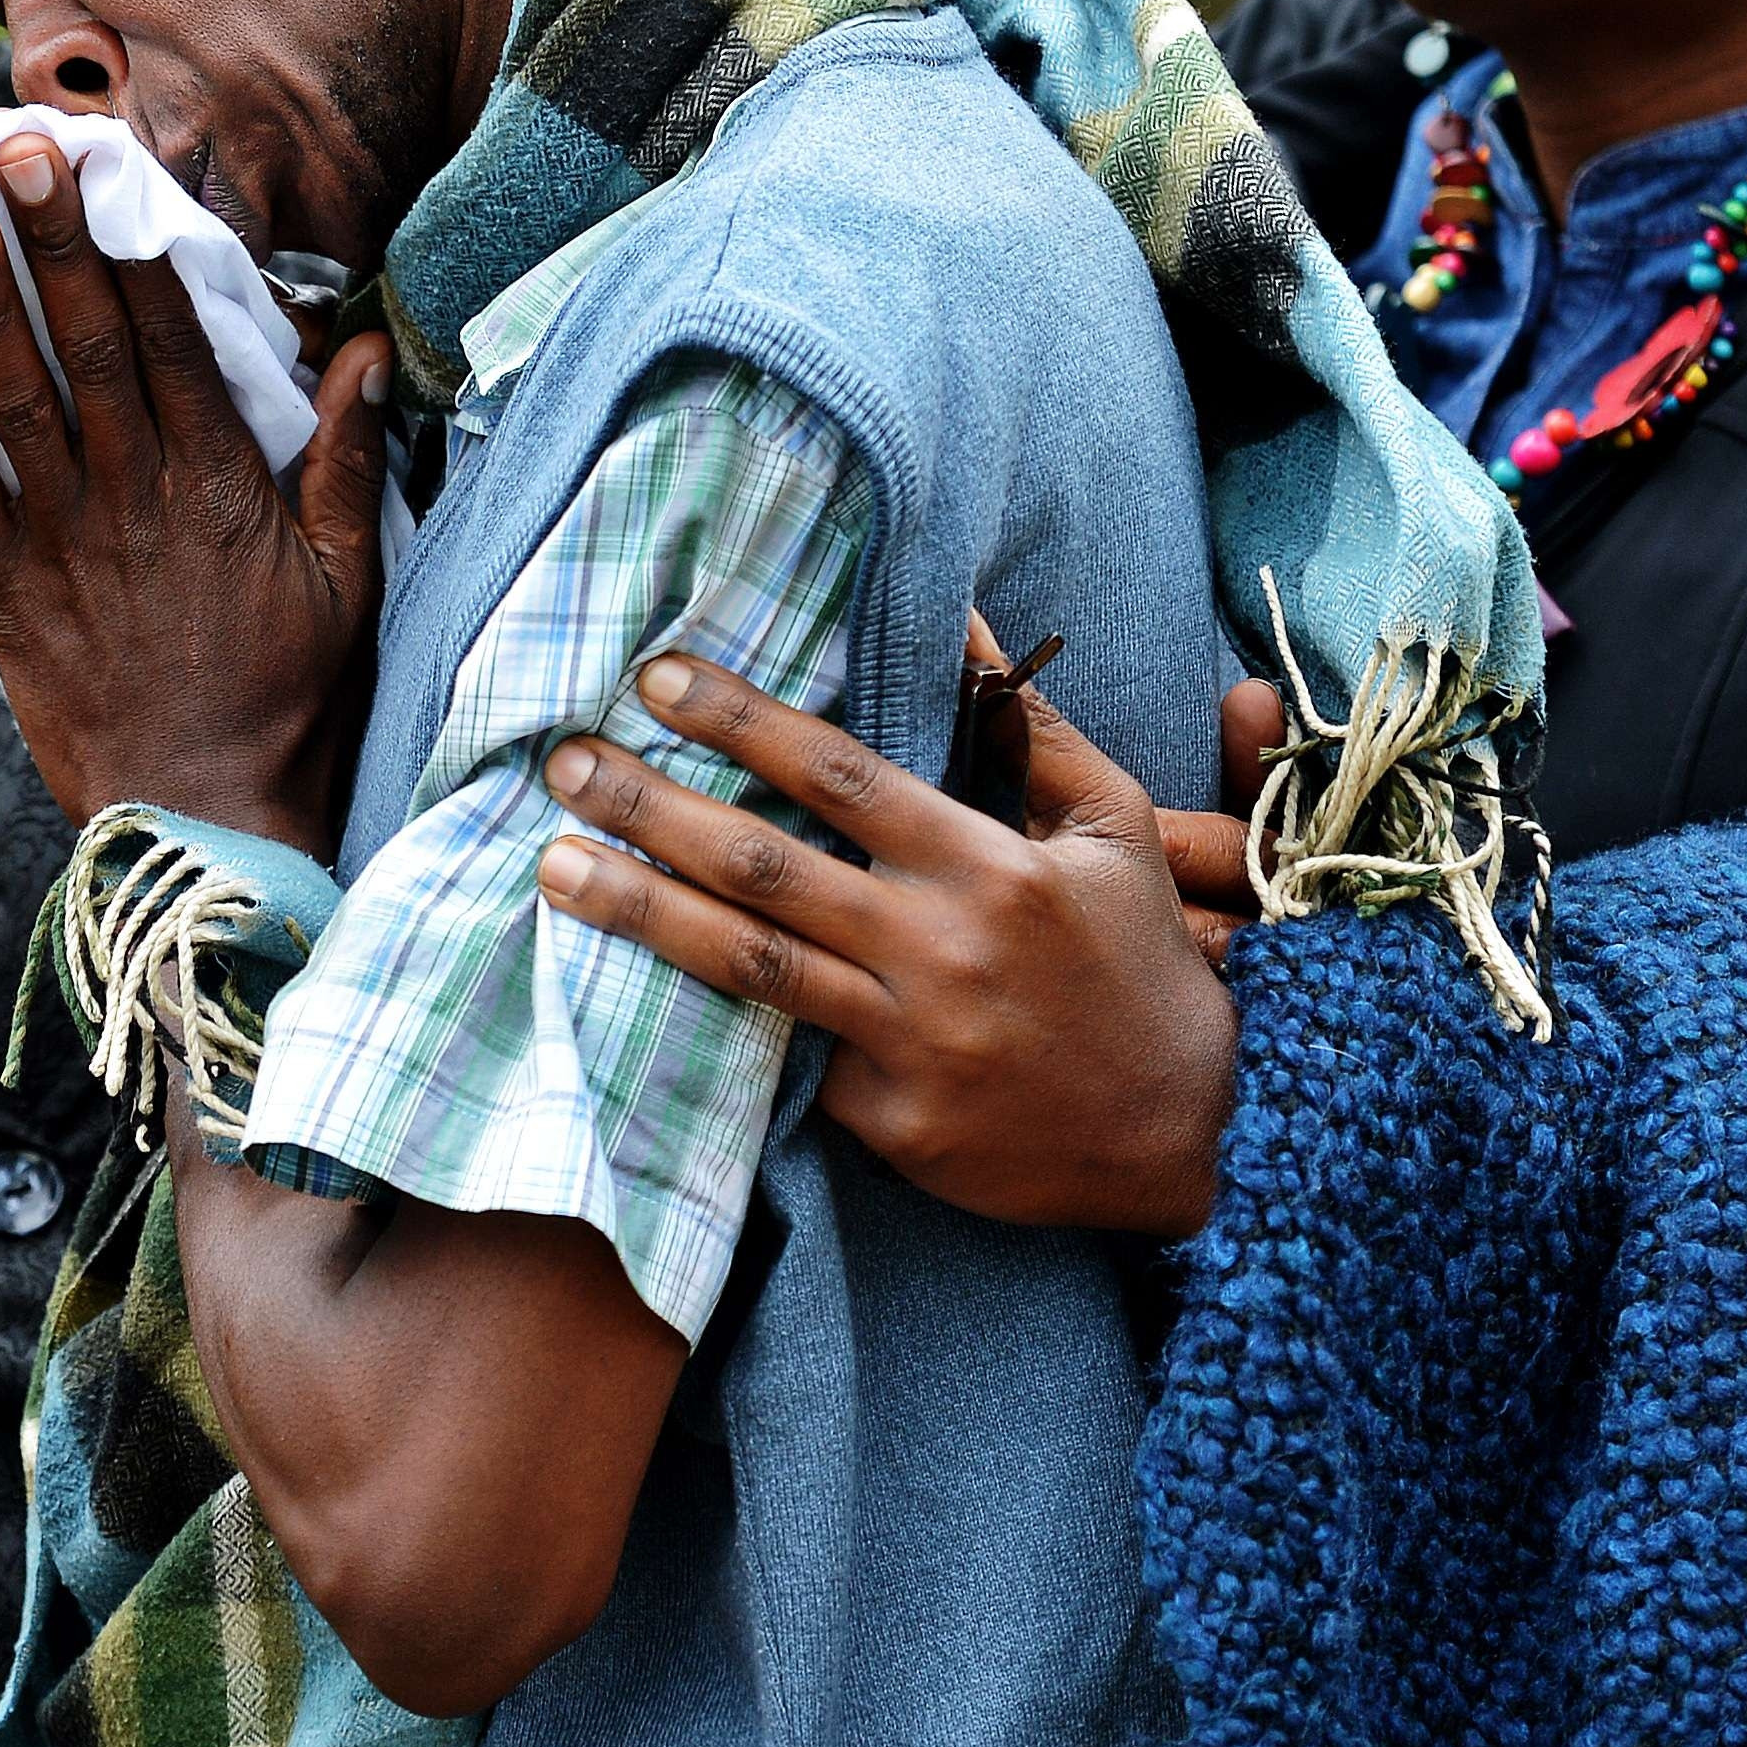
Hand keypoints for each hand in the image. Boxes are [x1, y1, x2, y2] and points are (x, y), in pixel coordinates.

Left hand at [0, 132, 391, 844]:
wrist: (206, 817)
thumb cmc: (293, 699)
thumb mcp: (353, 581)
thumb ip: (354, 461)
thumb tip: (366, 352)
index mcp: (223, 485)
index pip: (170, 339)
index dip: (132, 246)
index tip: (107, 170)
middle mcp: (137, 496)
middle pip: (87, 345)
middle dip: (50, 243)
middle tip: (19, 153)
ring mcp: (66, 540)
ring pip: (16, 399)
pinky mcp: (11, 587)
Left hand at [529, 655, 1286, 1238]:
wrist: (1195, 1132)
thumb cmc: (1143, 962)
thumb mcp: (1113, 828)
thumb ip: (1029, 726)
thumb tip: (964, 614)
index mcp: (989, 867)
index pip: (839, 775)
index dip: (742, 721)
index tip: (656, 678)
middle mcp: (939, 950)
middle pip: (765, 867)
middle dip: (652, 809)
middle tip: (564, 762)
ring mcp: (909, 1043)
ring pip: (750, 967)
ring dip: (639, 912)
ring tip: (551, 867)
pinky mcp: (890, 1122)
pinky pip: (789, 1060)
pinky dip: (713, 1020)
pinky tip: (624, 985)